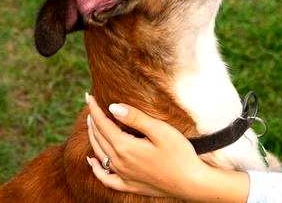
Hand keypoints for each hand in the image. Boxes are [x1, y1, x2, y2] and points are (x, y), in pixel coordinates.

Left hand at [84, 92, 219, 199]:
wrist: (191, 183)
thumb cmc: (180, 154)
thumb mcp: (160, 131)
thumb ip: (135, 118)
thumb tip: (112, 107)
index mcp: (125, 147)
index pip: (103, 124)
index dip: (95, 109)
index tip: (89, 96)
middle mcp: (119, 162)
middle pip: (99, 138)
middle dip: (93, 120)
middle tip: (90, 105)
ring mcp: (123, 175)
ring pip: (99, 154)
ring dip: (93, 137)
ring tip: (91, 124)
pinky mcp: (130, 185)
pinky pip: (105, 178)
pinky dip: (95, 168)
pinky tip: (92, 161)